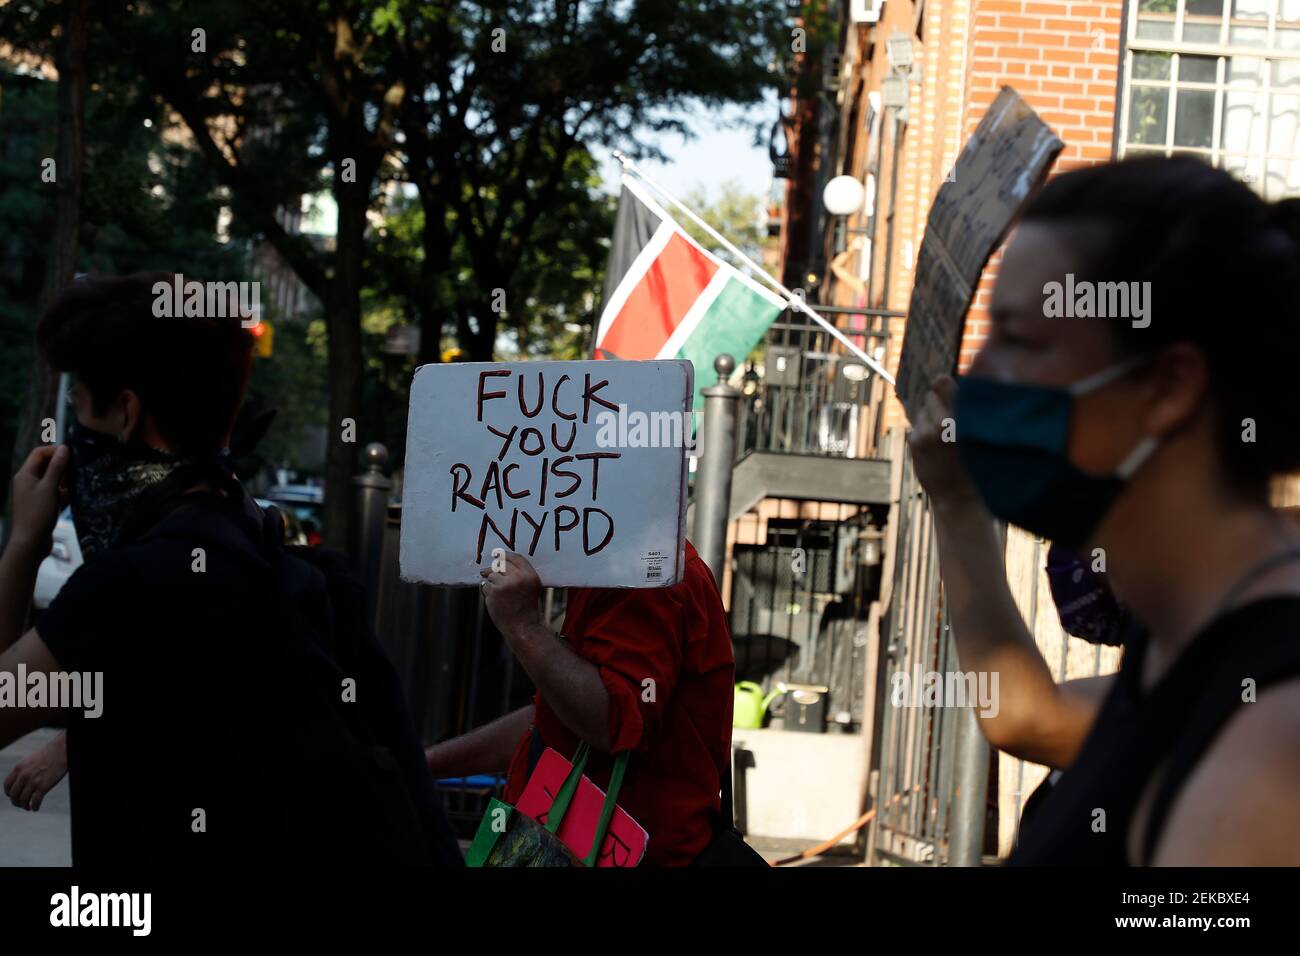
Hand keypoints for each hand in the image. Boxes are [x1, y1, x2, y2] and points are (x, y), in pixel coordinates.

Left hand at [4, 734, 67, 811]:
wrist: (61, 750)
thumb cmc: (48, 755)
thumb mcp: (30, 761)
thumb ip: (23, 771)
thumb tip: (20, 783)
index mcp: (18, 768)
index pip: (7, 785)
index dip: (9, 793)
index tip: (13, 796)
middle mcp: (23, 775)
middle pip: (14, 795)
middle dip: (16, 802)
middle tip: (20, 804)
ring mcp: (33, 781)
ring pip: (23, 800)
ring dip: (24, 806)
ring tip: (28, 807)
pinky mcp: (43, 786)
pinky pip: (35, 801)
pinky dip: (34, 807)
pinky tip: (36, 808)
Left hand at [9, 445, 69, 553]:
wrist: (31, 542)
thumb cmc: (38, 514)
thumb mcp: (50, 488)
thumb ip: (57, 468)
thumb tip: (64, 448)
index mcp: (26, 474)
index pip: (39, 453)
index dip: (55, 451)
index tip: (73, 455)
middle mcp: (28, 481)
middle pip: (47, 465)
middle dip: (63, 466)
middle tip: (78, 470)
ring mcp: (35, 493)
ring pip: (53, 479)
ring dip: (65, 480)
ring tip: (77, 484)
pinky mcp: (42, 503)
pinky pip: (55, 491)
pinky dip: (64, 492)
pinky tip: (73, 497)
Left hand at [480, 551, 543, 643]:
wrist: (523, 626)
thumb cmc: (527, 608)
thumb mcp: (531, 587)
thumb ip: (520, 574)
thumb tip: (500, 561)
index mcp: (529, 575)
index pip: (515, 558)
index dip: (504, 555)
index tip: (496, 555)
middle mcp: (517, 578)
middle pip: (500, 564)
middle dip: (492, 568)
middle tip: (485, 571)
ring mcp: (504, 585)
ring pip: (490, 575)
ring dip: (490, 582)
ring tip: (498, 594)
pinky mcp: (493, 593)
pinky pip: (485, 586)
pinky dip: (487, 591)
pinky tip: (495, 600)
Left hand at [907, 376, 982, 512]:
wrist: (959, 495)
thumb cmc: (975, 463)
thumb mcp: (977, 433)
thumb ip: (964, 410)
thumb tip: (947, 385)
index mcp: (962, 416)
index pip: (943, 382)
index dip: (942, 383)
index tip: (943, 383)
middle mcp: (942, 422)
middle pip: (930, 396)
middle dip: (936, 403)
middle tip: (946, 418)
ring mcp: (925, 432)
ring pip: (921, 412)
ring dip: (929, 418)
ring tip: (942, 435)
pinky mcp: (915, 442)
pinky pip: (916, 427)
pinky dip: (923, 432)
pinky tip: (935, 446)